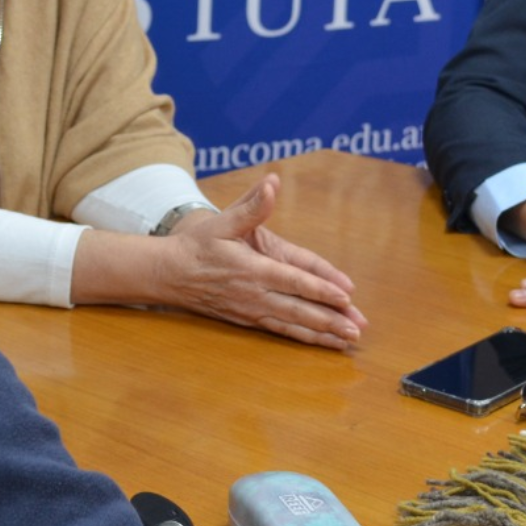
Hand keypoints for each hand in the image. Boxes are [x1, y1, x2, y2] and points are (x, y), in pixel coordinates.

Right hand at [161, 174, 367, 349]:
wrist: (168, 273)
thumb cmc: (198, 244)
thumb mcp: (223, 221)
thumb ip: (252, 206)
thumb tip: (272, 182)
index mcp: (253, 269)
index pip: (293, 281)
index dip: (320, 289)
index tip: (345, 296)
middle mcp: (255, 295)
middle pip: (298, 310)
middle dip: (329, 320)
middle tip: (356, 329)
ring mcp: (251, 311)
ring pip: (291, 326)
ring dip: (321, 335)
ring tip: (347, 342)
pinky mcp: (247, 320)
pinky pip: (280, 332)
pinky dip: (303, 338)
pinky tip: (321, 343)